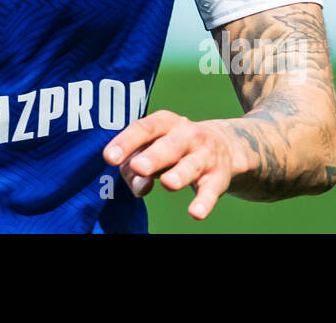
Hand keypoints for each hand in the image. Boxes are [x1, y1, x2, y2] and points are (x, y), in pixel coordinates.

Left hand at [102, 111, 241, 219]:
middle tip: (138, 167)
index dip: (126, 142)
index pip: (144, 128)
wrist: (226, 146)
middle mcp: (187, 135)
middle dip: (154, 157)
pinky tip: (196, 213)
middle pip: (170, 145)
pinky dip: (204, 202)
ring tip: (168, 184)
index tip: (109, 157)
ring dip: (179, 174)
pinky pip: (210, 191)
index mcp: (165, 122)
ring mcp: (205, 156)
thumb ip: (136, 166)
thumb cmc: (173, 148)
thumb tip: (139, 186)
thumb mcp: (153, 148)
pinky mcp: (218, 178)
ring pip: (191, 166)